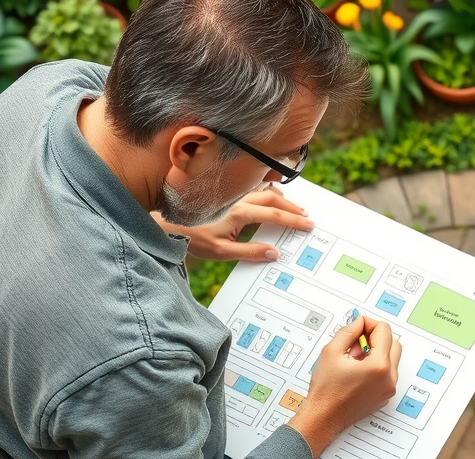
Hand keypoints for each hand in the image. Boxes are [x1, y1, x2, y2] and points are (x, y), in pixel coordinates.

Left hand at [153, 186, 313, 261]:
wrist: (167, 223)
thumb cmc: (192, 237)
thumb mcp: (221, 252)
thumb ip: (249, 252)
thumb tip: (273, 253)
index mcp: (240, 213)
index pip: (275, 215)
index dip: (294, 220)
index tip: (308, 224)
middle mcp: (238, 199)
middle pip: (274, 197)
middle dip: (292, 207)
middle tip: (305, 215)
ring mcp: (232, 195)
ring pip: (263, 190)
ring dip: (280, 197)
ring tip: (291, 206)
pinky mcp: (226, 195)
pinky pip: (252, 189)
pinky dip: (265, 193)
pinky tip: (267, 198)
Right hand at [289, 315, 401, 457]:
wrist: (324, 417)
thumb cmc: (325, 389)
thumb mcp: (331, 352)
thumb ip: (348, 331)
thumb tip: (358, 321)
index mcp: (378, 366)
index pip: (384, 331)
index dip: (369, 324)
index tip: (357, 327)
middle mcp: (388, 378)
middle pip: (393, 343)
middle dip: (376, 338)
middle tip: (356, 342)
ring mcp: (388, 389)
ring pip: (392, 359)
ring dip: (376, 352)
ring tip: (354, 359)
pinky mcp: (385, 396)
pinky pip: (387, 374)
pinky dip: (376, 367)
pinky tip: (357, 371)